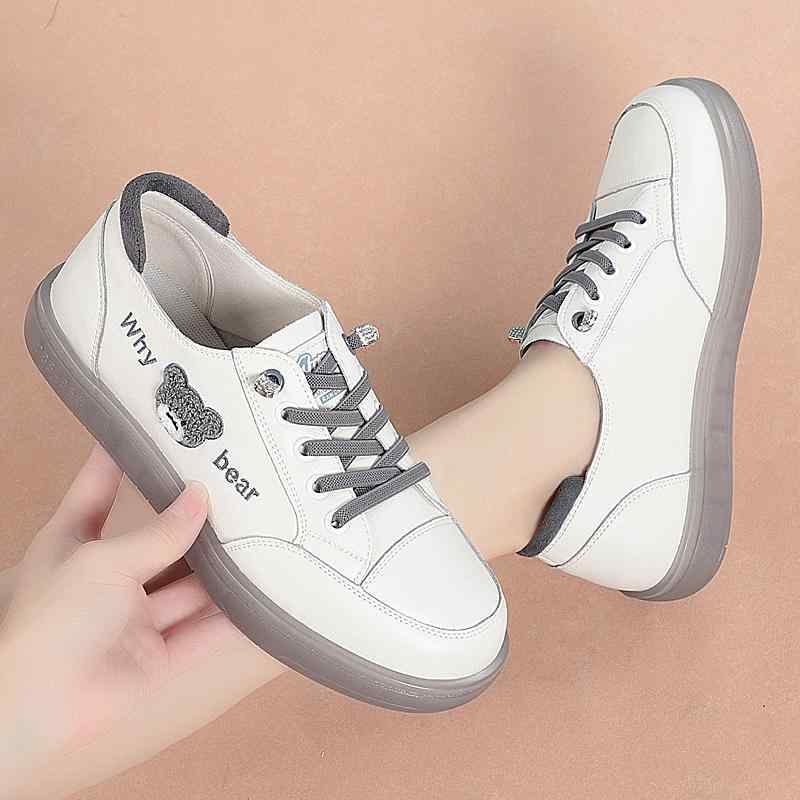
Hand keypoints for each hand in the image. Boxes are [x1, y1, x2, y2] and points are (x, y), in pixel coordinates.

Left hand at [0, 446, 250, 797]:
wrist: (43, 711)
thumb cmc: (51, 623)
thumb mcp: (103, 560)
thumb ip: (157, 532)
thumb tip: (198, 498)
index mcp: (71, 545)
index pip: (96, 490)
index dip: (118, 460)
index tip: (146, 429)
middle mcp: (105, 578)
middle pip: (156, 540)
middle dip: (190, 518)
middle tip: (233, 489)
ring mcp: (134, 617)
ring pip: (188, 584)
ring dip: (220, 566)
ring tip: (262, 532)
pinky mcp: (162, 653)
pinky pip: (205, 628)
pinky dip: (235, 616)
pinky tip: (265, 593)